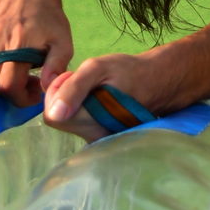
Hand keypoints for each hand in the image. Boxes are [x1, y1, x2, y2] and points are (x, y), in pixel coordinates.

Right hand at [0, 0, 73, 106]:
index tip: (33, 92)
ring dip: (2, 70)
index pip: (9, 87)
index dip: (20, 97)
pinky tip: (5, 45)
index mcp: (18, 43)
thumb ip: (57, 65)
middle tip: (28, 79)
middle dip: (12, 87)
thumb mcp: (62, 39)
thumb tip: (47, 87)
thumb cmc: (47, 15)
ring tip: (18, 58)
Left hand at [43, 52, 158, 141]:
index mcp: (91, 123)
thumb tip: (54, 113)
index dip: (57, 94)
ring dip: (75, 103)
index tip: (74, 78)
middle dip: (66, 97)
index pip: (52, 116)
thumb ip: (73, 88)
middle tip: (87, 82)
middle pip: (60, 120)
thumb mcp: (98, 68)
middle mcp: (95, 138)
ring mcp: (100, 141)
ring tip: (96, 90)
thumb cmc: (128, 71)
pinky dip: (84, 109)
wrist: (156, 81)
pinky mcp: (102, 138)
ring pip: (70, 121)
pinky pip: (80, 123)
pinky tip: (100, 99)